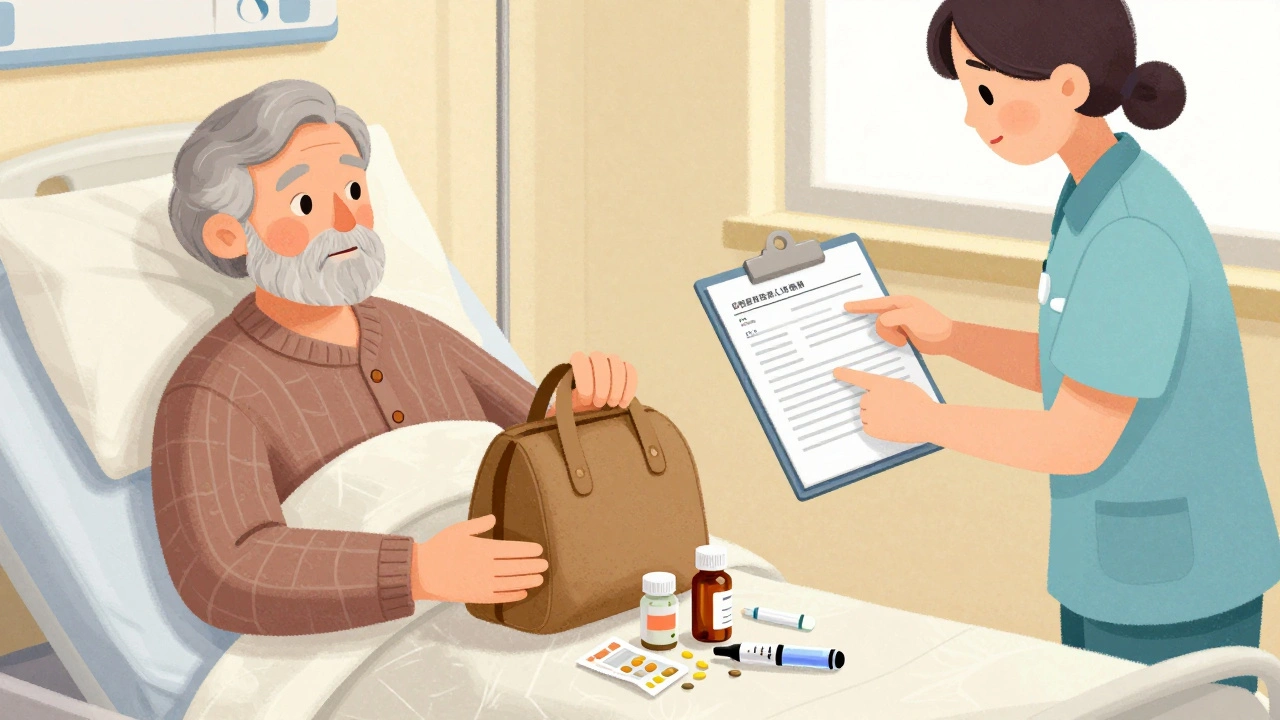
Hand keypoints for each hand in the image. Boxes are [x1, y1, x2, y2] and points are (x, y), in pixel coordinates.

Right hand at [410, 515, 547, 602]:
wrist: (422, 572)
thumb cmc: (439, 548)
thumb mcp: (458, 530)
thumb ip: (478, 525)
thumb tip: (494, 518)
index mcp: (483, 549)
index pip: (512, 550)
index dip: (528, 550)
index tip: (539, 550)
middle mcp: (486, 567)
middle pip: (516, 566)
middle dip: (533, 565)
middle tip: (545, 565)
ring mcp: (482, 583)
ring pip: (511, 582)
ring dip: (527, 580)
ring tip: (540, 579)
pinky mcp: (477, 596)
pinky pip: (500, 596)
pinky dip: (513, 595)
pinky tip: (522, 592)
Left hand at [546, 351, 638, 415]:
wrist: (590, 411)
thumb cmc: (575, 411)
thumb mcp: (562, 410)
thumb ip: (558, 409)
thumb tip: (552, 415)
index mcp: (576, 365)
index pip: (580, 359)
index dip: (584, 379)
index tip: (585, 399)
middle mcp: (593, 360)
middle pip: (599, 359)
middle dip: (601, 383)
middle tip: (599, 403)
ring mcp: (610, 363)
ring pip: (617, 364)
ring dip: (616, 386)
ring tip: (612, 404)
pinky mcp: (625, 371)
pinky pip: (630, 371)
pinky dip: (629, 387)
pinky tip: (624, 403)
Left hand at [833, 368, 939, 443]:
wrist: (927, 420)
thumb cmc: (919, 403)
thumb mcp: (902, 387)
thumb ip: (887, 389)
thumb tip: (880, 396)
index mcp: (880, 384)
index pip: (858, 377)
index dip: (846, 374)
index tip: (835, 372)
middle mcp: (871, 397)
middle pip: (864, 401)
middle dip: (874, 405)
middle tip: (893, 409)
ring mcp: (870, 413)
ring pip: (866, 415)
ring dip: (876, 417)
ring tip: (895, 418)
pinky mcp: (871, 428)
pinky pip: (868, 427)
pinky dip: (877, 429)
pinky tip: (891, 427)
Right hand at [844, 296, 953, 354]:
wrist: (947, 340)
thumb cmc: (932, 326)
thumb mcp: (910, 318)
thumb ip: (891, 318)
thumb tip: (881, 323)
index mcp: (900, 303)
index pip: (876, 303)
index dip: (860, 305)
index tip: (846, 306)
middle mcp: (899, 310)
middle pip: (878, 318)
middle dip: (883, 330)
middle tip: (896, 336)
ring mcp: (901, 322)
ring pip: (882, 329)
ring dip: (890, 337)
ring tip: (905, 341)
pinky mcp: (903, 333)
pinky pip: (888, 335)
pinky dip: (891, 341)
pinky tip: (903, 343)